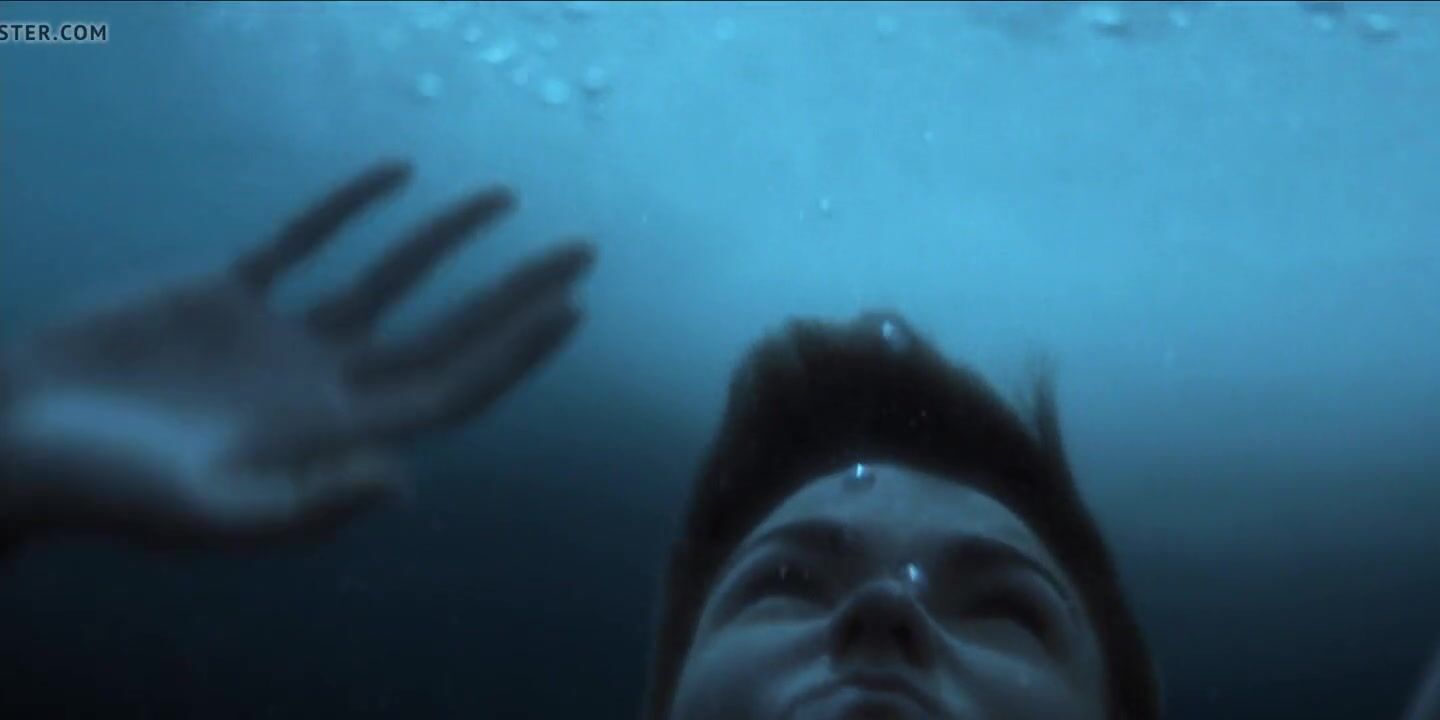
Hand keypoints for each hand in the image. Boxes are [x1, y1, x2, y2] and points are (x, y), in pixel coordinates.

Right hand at [1, 162, 594, 548]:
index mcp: (330, 435)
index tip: (571, 308)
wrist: (13, 439)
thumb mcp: (205, 515)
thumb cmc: (104, 491)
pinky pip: (304, 240)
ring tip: (506, 200)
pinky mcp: (227, 295)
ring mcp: (277, 338)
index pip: (450, 389)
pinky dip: (348, 207)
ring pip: (386, 281)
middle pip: (445, 333)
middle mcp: (321, 384)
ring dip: (446, 241)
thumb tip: (405, 483)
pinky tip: (397, 174)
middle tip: (583, 252)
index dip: (514, 354)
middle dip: (514, 295)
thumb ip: (307, 506)